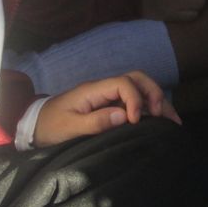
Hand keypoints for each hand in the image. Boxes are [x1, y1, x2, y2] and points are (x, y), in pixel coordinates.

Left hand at [33, 71, 179, 146]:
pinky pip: (134, 102)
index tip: (135, 121)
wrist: (35, 126)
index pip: (123, 83)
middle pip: (136, 78)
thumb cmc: (50, 127)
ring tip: (172, 120)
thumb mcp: (69, 128)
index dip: (135, 99)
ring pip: (139, 88)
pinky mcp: (110, 107)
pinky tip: (161, 122)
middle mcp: (103, 89)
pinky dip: (150, 109)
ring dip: (157, 100)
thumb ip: (95, 122)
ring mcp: (108, 97)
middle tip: (162, 115)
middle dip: (153, 93)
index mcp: (93, 90)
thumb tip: (124, 116)